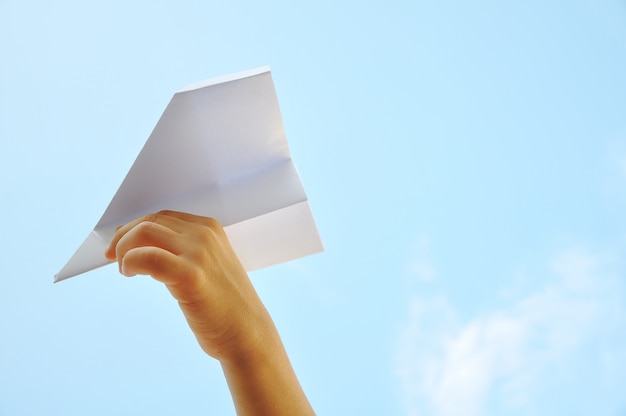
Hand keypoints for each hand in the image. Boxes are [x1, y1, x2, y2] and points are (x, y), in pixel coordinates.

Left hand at [104, 210, 271, 361]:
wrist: (247, 333)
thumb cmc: (225, 306)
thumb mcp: (209, 267)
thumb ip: (184, 252)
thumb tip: (143, 247)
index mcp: (210, 229)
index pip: (163, 217)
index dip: (136, 228)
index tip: (121, 245)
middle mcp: (204, 235)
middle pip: (150, 221)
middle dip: (124, 236)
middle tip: (113, 256)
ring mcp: (198, 253)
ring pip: (145, 232)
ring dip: (125, 248)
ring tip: (125, 269)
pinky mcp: (190, 276)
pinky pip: (147, 258)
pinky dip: (130, 262)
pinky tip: (130, 273)